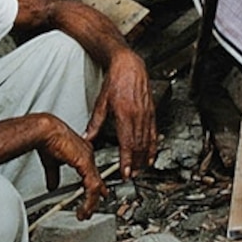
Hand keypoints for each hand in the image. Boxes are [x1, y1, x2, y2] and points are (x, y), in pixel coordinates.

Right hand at [31, 113, 106, 215]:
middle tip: (90, 210)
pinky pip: (92, 187)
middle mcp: (88, 155)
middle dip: (95, 198)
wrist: (45, 131)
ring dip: (91, 203)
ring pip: (96, 186)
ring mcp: (89, 160)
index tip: (98, 195)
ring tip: (85, 213)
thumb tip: (52, 186)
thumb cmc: (48, 139)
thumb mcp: (51, 162)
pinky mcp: (86, 164)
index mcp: (82, 152)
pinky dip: (89, 199)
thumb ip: (54, 175)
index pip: (93, 172)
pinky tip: (85, 207)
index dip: (96, 185)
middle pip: (97, 180)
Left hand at [87, 51, 159, 176]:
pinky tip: (151, 155)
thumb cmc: (115, 80)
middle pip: (138, 146)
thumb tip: (88, 138)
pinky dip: (153, 146)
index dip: (127, 160)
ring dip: (143, 157)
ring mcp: (147, 114)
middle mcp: (138, 116)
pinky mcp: (152, 112)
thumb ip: (95, 123)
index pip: (127, 143)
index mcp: (124, 114)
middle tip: (131, 175)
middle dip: (135, 163)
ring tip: (140, 169)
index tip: (126, 172)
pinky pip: (154, 133)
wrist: (129, 65)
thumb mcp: (101, 102)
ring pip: (147, 141)